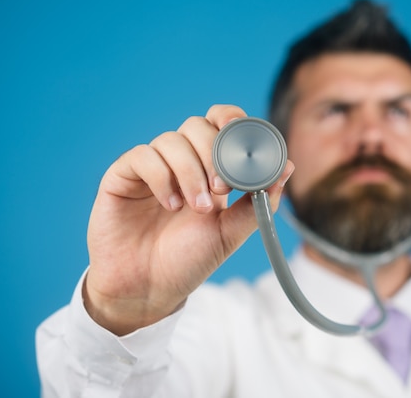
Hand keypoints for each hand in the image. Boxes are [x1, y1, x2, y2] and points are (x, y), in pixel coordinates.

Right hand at [84, 105, 294, 334]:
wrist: (148, 289)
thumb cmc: (188, 260)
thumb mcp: (230, 233)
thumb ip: (258, 202)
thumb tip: (287, 167)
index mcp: (208, 169)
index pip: (221, 124)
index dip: (233, 121)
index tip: (245, 141)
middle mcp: (180, 162)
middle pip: (197, 126)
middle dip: (214, 153)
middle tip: (221, 189)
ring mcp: (151, 168)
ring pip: (171, 140)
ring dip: (190, 171)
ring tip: (196, 208)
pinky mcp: (123, 176)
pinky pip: (142, 156)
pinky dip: (161, 176)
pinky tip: (170, 205)